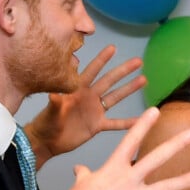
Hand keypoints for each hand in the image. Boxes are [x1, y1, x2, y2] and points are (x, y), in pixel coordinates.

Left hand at [25, 45, 145, 167]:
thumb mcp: (50, 112)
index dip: (102, 60)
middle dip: (123, 71)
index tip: (112, 48)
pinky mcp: (97, 125)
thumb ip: (55, 103)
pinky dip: (128, 123)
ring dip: (129, 89)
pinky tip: (141, 119)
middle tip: (138, 61)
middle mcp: (89, 97)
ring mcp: (95, 111)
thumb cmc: (46, 123)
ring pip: (115, 97)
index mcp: (77, 90)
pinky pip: (116, 123)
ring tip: (144, 79)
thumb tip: (53, 94)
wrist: (48, 141)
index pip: (92, 72)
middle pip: (109, 81)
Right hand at [58, 107, 189, 189]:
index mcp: (114, 168)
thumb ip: (84, 174)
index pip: (130, 140)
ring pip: (165, 187)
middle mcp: (128, 180)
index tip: (156, 111)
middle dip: (176, 145)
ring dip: (186, 180)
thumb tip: (79, 169)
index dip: (144, 124)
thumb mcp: (81, 184)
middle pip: (156, 158)